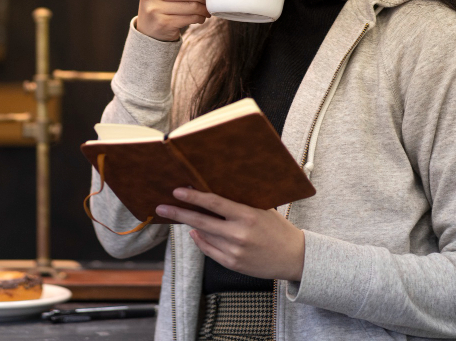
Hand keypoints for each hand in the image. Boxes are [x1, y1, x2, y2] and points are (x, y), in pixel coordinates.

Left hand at [156, 188, 305, 281]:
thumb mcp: (262, 209)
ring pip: (204, 235)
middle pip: (201, 221)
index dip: (193, 197)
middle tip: (161, 207)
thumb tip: (214, 190)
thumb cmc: (278, 228)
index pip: (214, 203)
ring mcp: (234, 251)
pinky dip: (200, 240)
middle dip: (178, 213)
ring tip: (180, 215)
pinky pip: (208, 250)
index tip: (177, 191)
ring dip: (191, 224)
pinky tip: (195, 232)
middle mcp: (239, 234)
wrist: (294, 257)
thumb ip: (240, 202)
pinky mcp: (232, 264)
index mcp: (247, 216)